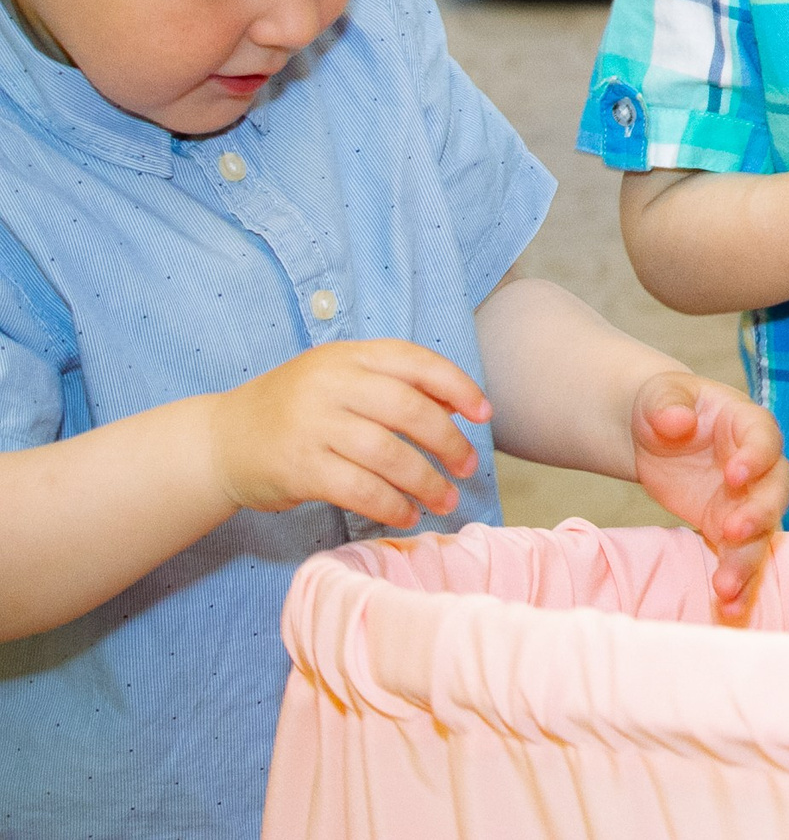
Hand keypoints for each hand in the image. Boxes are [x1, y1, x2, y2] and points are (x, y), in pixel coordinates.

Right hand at [207, 339, 489, 527]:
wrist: (221, 440)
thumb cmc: (298, 410)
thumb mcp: (341, 379)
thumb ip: (393, 384)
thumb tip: (459, 404)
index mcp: (349, 355)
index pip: (416, 362)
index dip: (458, 386)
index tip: (484, 414)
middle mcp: (331, 384)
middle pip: (409, 410)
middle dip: (448, 442)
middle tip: (468, 466)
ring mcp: (312, 425)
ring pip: (388, 454)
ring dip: (426, 481)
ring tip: (446, 499)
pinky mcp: (298, 468)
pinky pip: (359, 489)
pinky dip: (391, 505)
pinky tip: (406, 514)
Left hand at [630, 373, 788, 622]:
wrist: (653, 432)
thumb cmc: (664, 405)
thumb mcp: (659, 395)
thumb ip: (667, 403)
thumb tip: (676, 422)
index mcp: (747, 424)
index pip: (765, 439)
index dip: (756, 457)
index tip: (735, 475)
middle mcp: (759, 466)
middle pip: (775, 491)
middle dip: (759, 514)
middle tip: (733, 531)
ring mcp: (747, 501)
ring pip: (762, 534)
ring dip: (749, 561)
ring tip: (726, 588)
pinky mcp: (729, 529)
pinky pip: (741, 559)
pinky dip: (738, 584)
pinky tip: (727, 610)